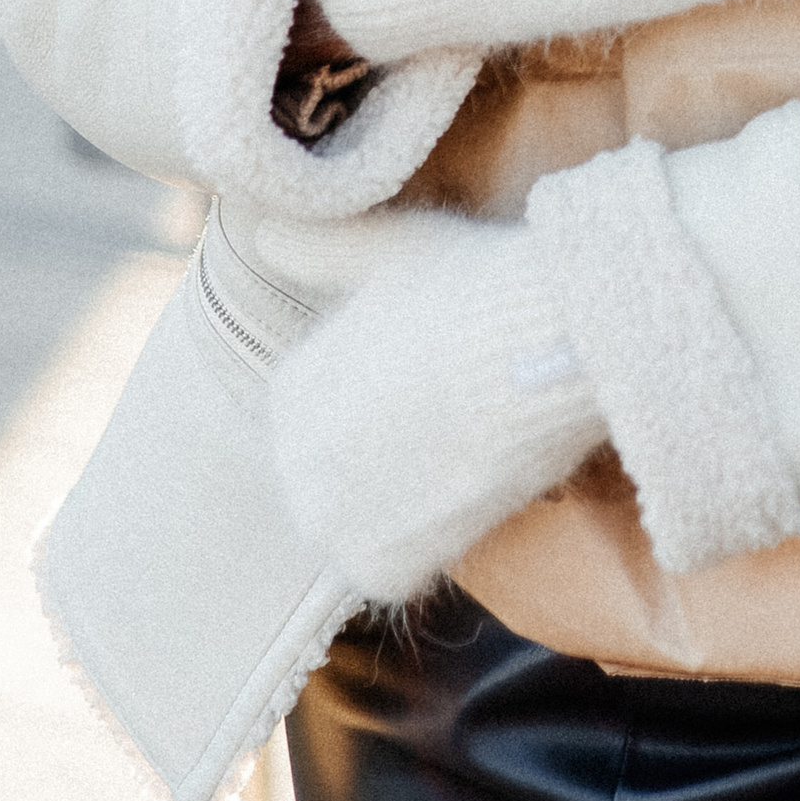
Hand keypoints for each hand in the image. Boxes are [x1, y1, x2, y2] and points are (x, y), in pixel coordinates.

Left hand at [266, 207, 603, 607]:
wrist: (541, 347)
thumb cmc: (470, 287)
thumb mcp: (387, 249)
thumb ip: (318, 247)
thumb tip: (258, 229)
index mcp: (289, 390)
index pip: (321, 417)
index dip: (384, 403)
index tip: (432, 383)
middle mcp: (292, 460)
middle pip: (333, 477)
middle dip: (383, 462)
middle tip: (452, 430)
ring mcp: (332, 519)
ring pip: (357, 528)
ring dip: (399, 510)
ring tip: (457, 463)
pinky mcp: (382, 567)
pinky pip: (389, 572)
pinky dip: (422, 548)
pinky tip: (459, 501)